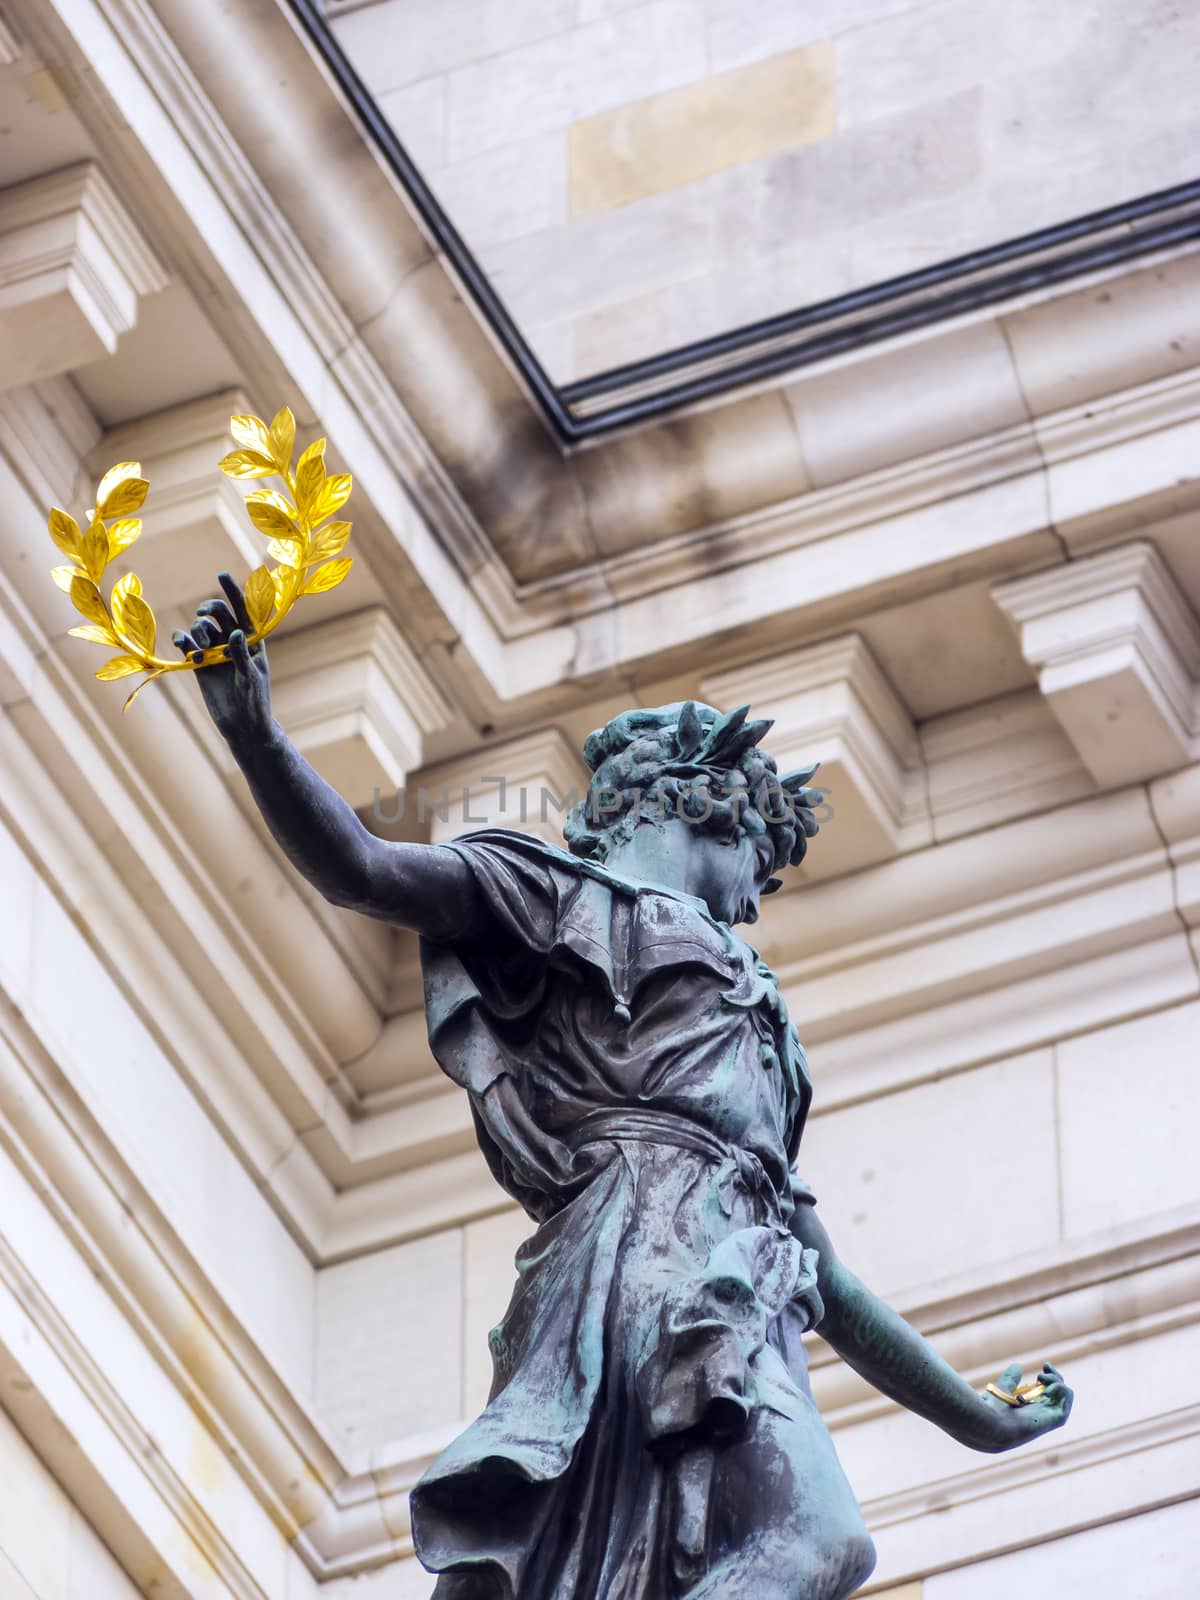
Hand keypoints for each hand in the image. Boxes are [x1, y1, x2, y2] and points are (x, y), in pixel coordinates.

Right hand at [173, 572, 271, 747]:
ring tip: (201, 650)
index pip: (243, 610)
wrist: (241, 726)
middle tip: (203, 614)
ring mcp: (215, 652)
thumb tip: (236, 633)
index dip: (233, 591)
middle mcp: (233, 642)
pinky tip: (186, 650)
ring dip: (197, 631)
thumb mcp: (251, 678)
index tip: (221, 574)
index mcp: (253, 641)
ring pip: (201, 627)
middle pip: (218, 613)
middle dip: (209, 608)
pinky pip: (187, 644)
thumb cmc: (254, 702)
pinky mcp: (199, 664)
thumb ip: (242, 655)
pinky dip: (183, 642)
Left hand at [979, 1361, 1072, 1450]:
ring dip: (1057, 1380)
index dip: (1050, 1378)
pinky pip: (1067, 1400)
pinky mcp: (1056, 1419)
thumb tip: (1017, 1366)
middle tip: (1045, 1366)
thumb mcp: (1003, 1389)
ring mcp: (1050, 1417)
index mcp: (1031, 1409)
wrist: (994, 1425)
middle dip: (1055, 1376)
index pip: (1049, 1394)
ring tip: (1041, 1378)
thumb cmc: (994, 1411)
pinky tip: (1046, 1385)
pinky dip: (1061, 1387)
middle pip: (1059, 1393)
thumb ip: (1010, 1379)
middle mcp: (1043, 1414)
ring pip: (1065, 1394)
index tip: (1044, 1366)